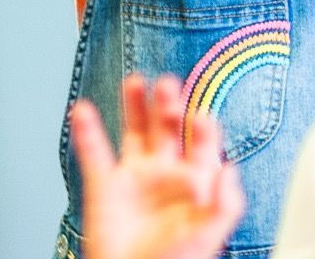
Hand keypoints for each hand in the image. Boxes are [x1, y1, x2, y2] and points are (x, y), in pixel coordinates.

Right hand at [72, 75, 242, 258]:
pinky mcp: (104, 188)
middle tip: (168, 84)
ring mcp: (135, 177)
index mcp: (196, 179)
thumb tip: (231, 168)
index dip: (203, 128)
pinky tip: (83, 111)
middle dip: (168, 104)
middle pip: (168, 127)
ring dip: (134, 106)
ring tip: (136, 80)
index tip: (200, 117)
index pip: (203, 142)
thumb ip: (227, 202)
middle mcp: (165, 171)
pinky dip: (87, 132)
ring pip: (134, 131)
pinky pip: (94, 154)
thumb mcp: (210, 233)